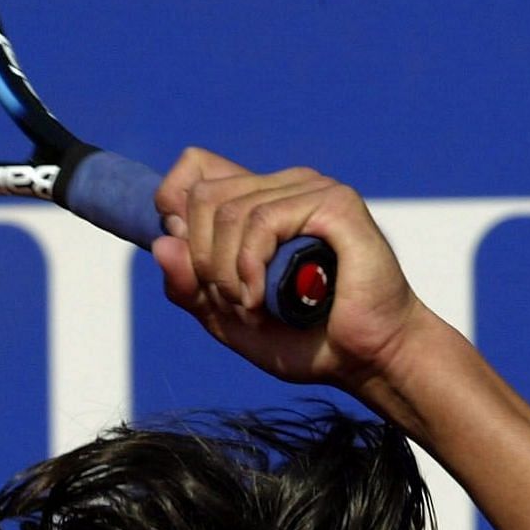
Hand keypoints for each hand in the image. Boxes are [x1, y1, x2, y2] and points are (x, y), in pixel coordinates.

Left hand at [150, 148, 430, 392]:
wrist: (369, 360)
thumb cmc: (309, 341)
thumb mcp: (230, 319)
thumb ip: (191, 287)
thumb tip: (160, 243)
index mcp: (261, 201)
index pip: (195, 169)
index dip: (174, 208)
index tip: (191, 264)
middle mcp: (285, 185)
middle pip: (202, 195)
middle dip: (200, 260)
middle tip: (228, 302)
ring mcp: (311, 189)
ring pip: (228, 211)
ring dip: (224, 273)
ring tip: (249, 307)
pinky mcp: (334, 203)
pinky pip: (262, 220)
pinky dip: (247, 266)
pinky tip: (258, 297)